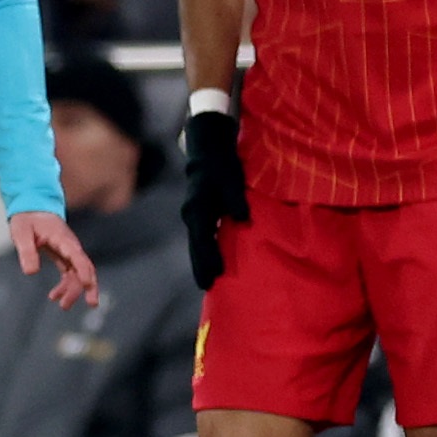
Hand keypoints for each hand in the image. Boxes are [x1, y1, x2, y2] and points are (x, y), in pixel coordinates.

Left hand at [8, 211, 100, 308]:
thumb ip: (26, 251)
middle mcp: (70, 246)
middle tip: (91, 304)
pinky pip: (70, 273)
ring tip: (63, 306)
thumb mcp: (21, 233)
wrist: (33, 207)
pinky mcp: (65, 256)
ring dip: (75, 290)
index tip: (87, 283)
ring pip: (80, 273)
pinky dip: (66, 286)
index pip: (76, 255)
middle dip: (89, 285)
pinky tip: (54, 296)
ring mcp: (69, 251)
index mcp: (62, 238)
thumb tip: (31, 272)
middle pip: (86, 267)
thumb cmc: (27, 218)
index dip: (83, 269)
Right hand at [180, 105, 247, 289]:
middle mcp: (192, 214)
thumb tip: (244, 219)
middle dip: (200, 266)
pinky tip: (210, 259)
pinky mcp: (198, 212)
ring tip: (207, 279)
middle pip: (195, 246)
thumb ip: (237, 200)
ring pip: (196, 242)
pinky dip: (203, 249)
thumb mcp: (231, 179)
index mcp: (199, 208)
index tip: (212, 277)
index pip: (203, 239)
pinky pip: (199, 236)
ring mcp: (193, 214)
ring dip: (200, 260)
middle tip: (206, 287)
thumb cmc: (221, 165)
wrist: (207, 150)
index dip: (208, 258)